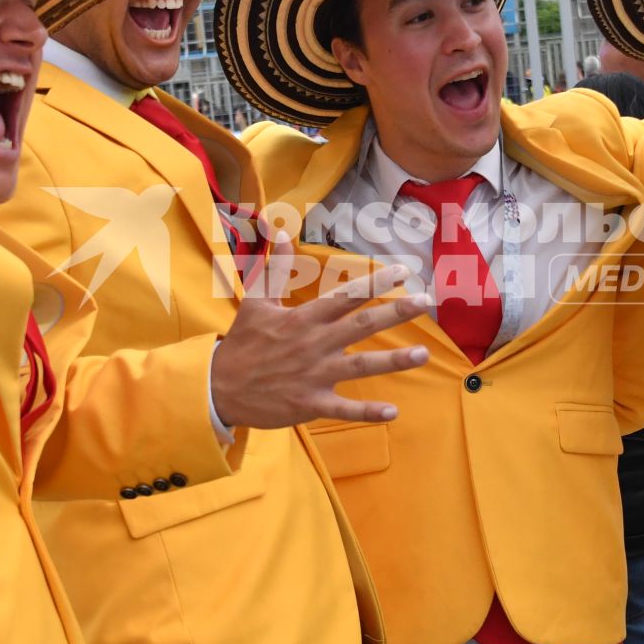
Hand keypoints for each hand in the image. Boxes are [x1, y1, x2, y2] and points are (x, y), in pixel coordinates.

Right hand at [210, 230, 432, 428]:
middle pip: (361, 325)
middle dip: (395, 313)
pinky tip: (393, 412)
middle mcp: (314, 345)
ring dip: (393, 361)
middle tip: (425, 303)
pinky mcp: (310, 404)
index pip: (345, 296)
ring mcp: (314, 376)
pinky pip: (344, 409)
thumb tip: (281, 231)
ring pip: (360, 367)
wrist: (219, 388)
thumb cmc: (242, 344)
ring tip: (423, 354)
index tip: (403, 272)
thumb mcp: (256, 301)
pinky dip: (367, 412)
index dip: (375, 282)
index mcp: (303, 319)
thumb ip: (277, 268)